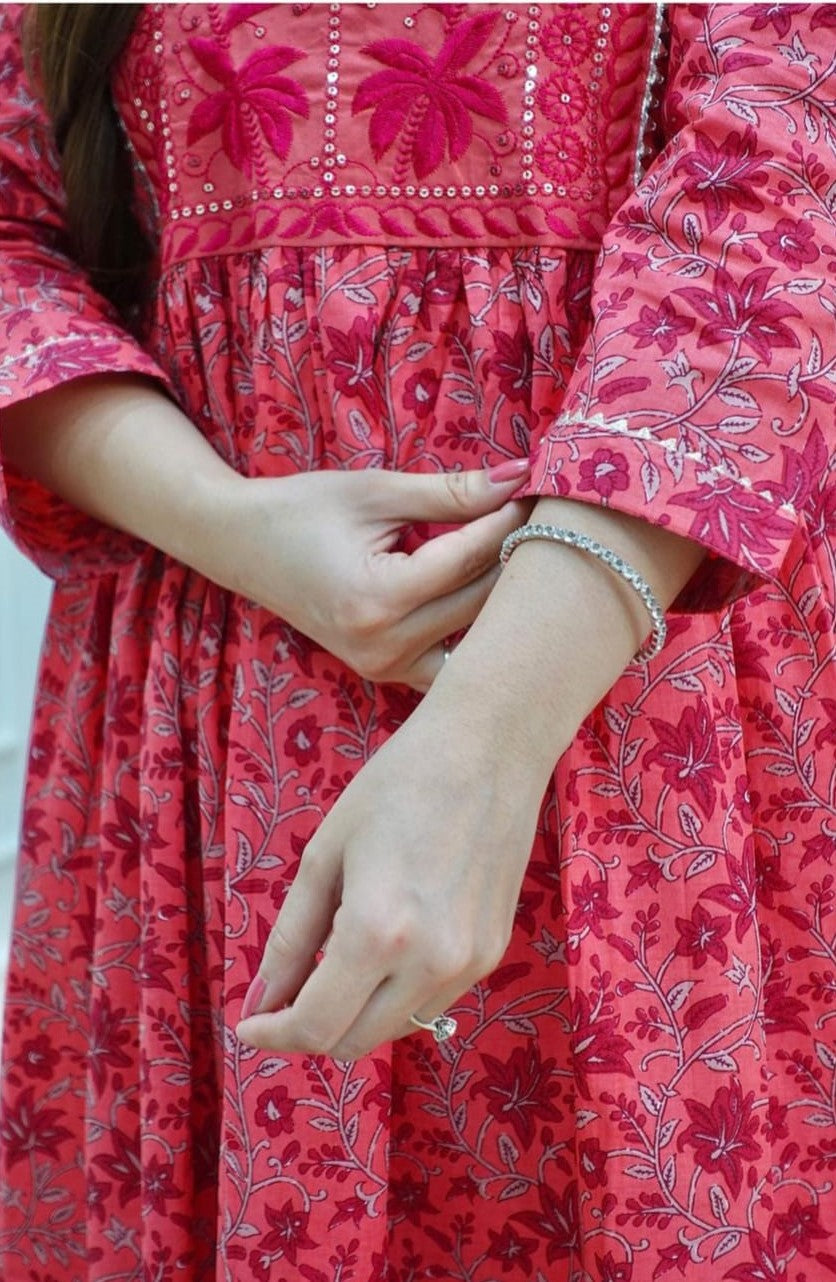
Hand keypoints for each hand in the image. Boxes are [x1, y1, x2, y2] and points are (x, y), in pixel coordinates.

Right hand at [218, 462, 531, 689]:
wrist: (242, 546)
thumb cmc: (303, 509)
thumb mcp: (377, 491)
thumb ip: (451, 492)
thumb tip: (521, 476)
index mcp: (377, 598)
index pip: (470, 558)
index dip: (511, 520)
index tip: (542, 491)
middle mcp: (383, 647)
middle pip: (482, 603)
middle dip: (519, 558)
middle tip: (551, 520)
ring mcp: (385, 669)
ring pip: (475, 638)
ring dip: (504, 599)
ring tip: (530, 556)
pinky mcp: (387, 673)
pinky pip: (453, 662)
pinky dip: (477, 632)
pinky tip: (497, 599)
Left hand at [235, 688, 542, 1058]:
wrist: (489, 750)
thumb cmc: (396, 786)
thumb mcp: (325, 855)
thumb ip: (290, 939)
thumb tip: (261, 1001)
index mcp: (377, 932)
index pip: (316, 1026)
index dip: (273, 1035)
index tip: (250, 1021)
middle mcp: (430, 962)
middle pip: (354, 1043)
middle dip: (310, 1029)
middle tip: (285, 993)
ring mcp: (470, 963)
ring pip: (394, 1029)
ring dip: (355, 1014)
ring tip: (339, 957)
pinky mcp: (494, 954)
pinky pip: (431, 1002)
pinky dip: (396, 994)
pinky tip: (388, 944)